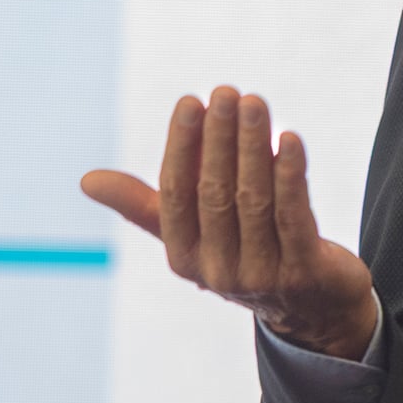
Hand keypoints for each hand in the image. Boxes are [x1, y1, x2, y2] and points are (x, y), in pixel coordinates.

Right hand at [79, 86, 378, 359]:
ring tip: (255, 102)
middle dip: (219, 138)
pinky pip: (294, 216)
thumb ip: (147, 205)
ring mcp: (262, 274)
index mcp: (183, 257)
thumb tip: (86, 180)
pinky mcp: (304, 271)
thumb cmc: (247, 254)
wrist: (316, 311)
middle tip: (226, 91)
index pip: (176, 194)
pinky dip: (291, 175)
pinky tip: (290, 139)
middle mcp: (217, 270)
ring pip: (253, 200)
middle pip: (214, 194)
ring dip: (253, 146)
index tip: (190, 101)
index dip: (181, 146)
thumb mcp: (196, 235)